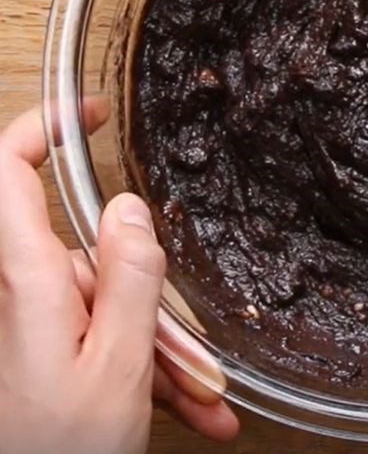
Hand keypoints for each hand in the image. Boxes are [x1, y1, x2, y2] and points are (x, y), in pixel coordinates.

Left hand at [0, 102, 238, 453]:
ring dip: (159, 348)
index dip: (44, 126)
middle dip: (150, 294)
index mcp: (26, 282)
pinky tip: (187, 408)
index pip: (8, 172)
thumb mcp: (115, 366)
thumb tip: (129, 207)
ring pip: (111, 304)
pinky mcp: (49, 350)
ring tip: (197, 397)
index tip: (92, 112)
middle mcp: (25, 294)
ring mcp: (36, 324)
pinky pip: (105, 339)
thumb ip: (129, 275)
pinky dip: (146, 370)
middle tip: (190, 351)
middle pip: (93, 255)